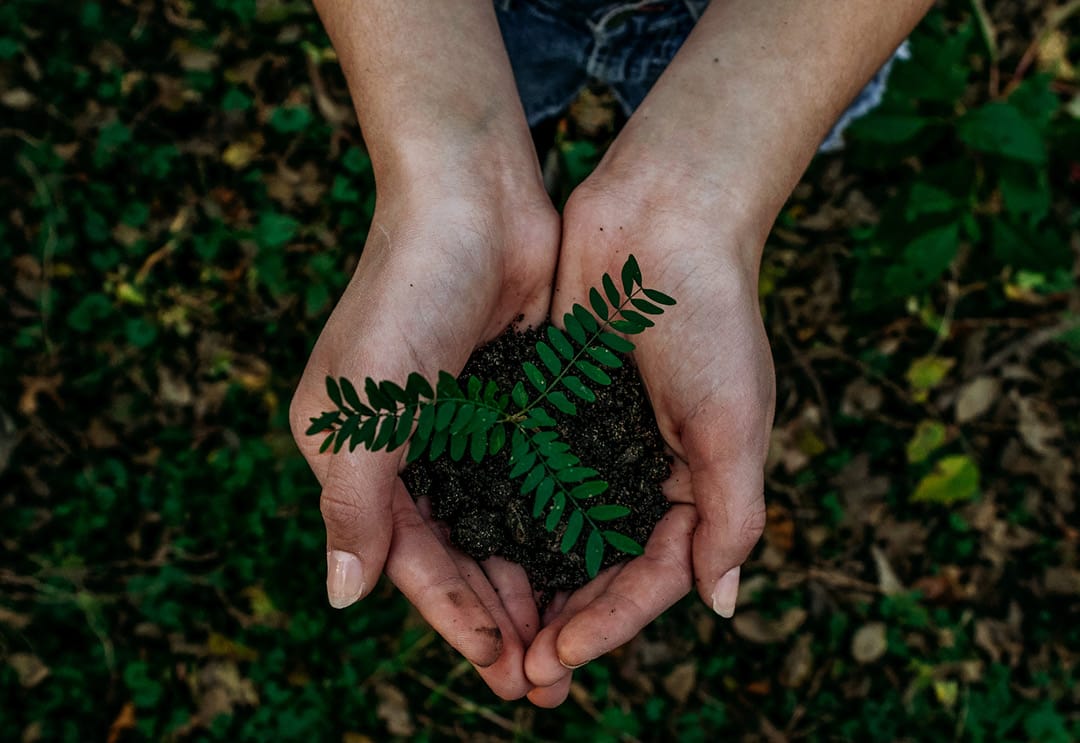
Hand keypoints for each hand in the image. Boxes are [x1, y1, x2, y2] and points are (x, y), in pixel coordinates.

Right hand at [289, 169, 558, 699]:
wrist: (472, 196)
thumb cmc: (406, 293)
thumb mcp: (364, 405)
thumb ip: (353, 503)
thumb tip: (342, 597)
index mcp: (358, 455)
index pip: (408, 558)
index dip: (453, 616)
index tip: (502, 666)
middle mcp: (409, 449)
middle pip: (457, 554)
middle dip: (498, 617)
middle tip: (546, 680)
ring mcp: (465, 427)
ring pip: (500, 527)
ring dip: (532, 582)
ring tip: (571, 640)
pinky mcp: (513, 402)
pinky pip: (534, 481)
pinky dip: (555, 525)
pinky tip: (587, 563)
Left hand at [523, 174, 774, 705]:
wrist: (663, 216)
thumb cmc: (711, 316)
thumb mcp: (734, 421)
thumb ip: (732, 515)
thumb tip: (721, 605)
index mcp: (694, 483)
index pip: (651, 576)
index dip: (609, 623)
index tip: (558, 658)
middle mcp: (641, 470)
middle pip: (598, 567)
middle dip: (562, 621)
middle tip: (517, 674)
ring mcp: (593, 439)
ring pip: (555, 531)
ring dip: (526, 583)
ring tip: (489, 633)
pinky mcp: (551, 405)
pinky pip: (524, 474)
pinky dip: (502, 515)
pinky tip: (468, 550)